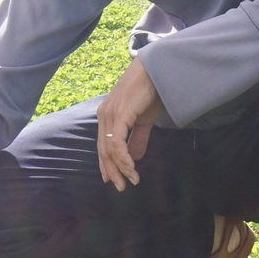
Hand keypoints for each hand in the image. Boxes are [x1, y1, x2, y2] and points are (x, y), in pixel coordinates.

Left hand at [94, 57, 164, 190]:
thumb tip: (134, 159)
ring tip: (131, 181)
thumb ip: (138, 138)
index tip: (112, 179)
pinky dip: (123, 158)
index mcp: (107, 116)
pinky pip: (117, 141)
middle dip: (112, 170)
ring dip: (121, 167)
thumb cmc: (151, 92)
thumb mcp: (144, 120)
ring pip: (110, 148)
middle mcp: (104, 116)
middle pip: (103, 149)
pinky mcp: (119, 114)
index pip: (103, 145)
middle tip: (121, 187)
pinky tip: (131, 168)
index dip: (106, 163)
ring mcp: (110, 114)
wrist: (156, 70)